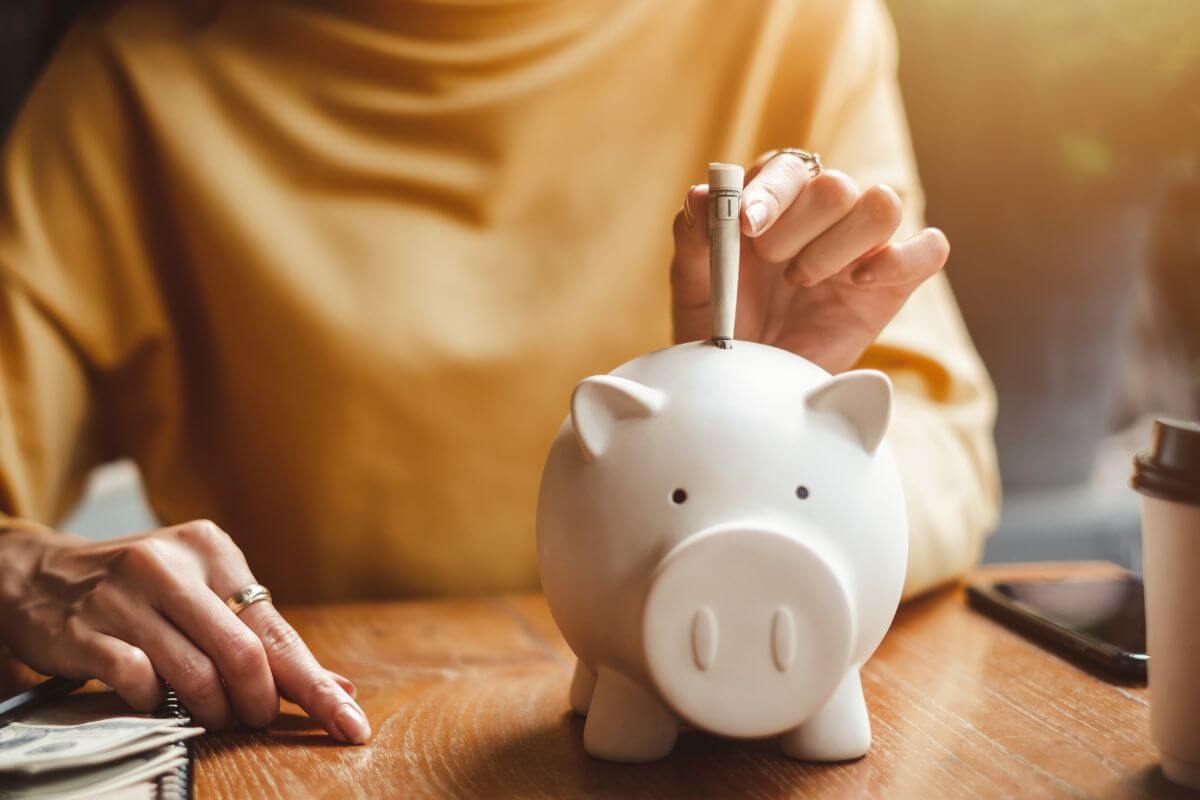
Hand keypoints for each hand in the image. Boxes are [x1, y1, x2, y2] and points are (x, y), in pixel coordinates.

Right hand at [0, 522, 370, 741]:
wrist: (41, 574)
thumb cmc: (142, 590)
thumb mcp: (205, 591)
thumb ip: (265, 636)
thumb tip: (339, 684)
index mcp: (212, 551)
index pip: (276, 628)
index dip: (315, 683)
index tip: (348, 721)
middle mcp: (170, 566)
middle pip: (243, 652)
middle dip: (261, 701)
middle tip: (258, 719)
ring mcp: (124, 597)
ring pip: (196, 673)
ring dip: (215, 712)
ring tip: (216, 716)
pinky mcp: (85, 630)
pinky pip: (137, 682)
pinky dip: (156, 704)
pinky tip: (155, 699)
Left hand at [670, 151, 949, 372]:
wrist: (745, 380)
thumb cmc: (719, 323)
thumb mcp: (694, 283)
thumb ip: (695, 237)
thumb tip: (702, 193)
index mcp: (777, 198)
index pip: (789, 166)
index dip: (772, 192)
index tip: (746, 227)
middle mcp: (825, 212)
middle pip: (837, 185)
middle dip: (797, 229)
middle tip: (772, 266)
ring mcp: (863, 245)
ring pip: (884, 204)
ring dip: (839, 245)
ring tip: (803, 281)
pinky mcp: (894, 281)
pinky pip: (930, 248)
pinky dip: (901, 259)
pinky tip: (856, 282)